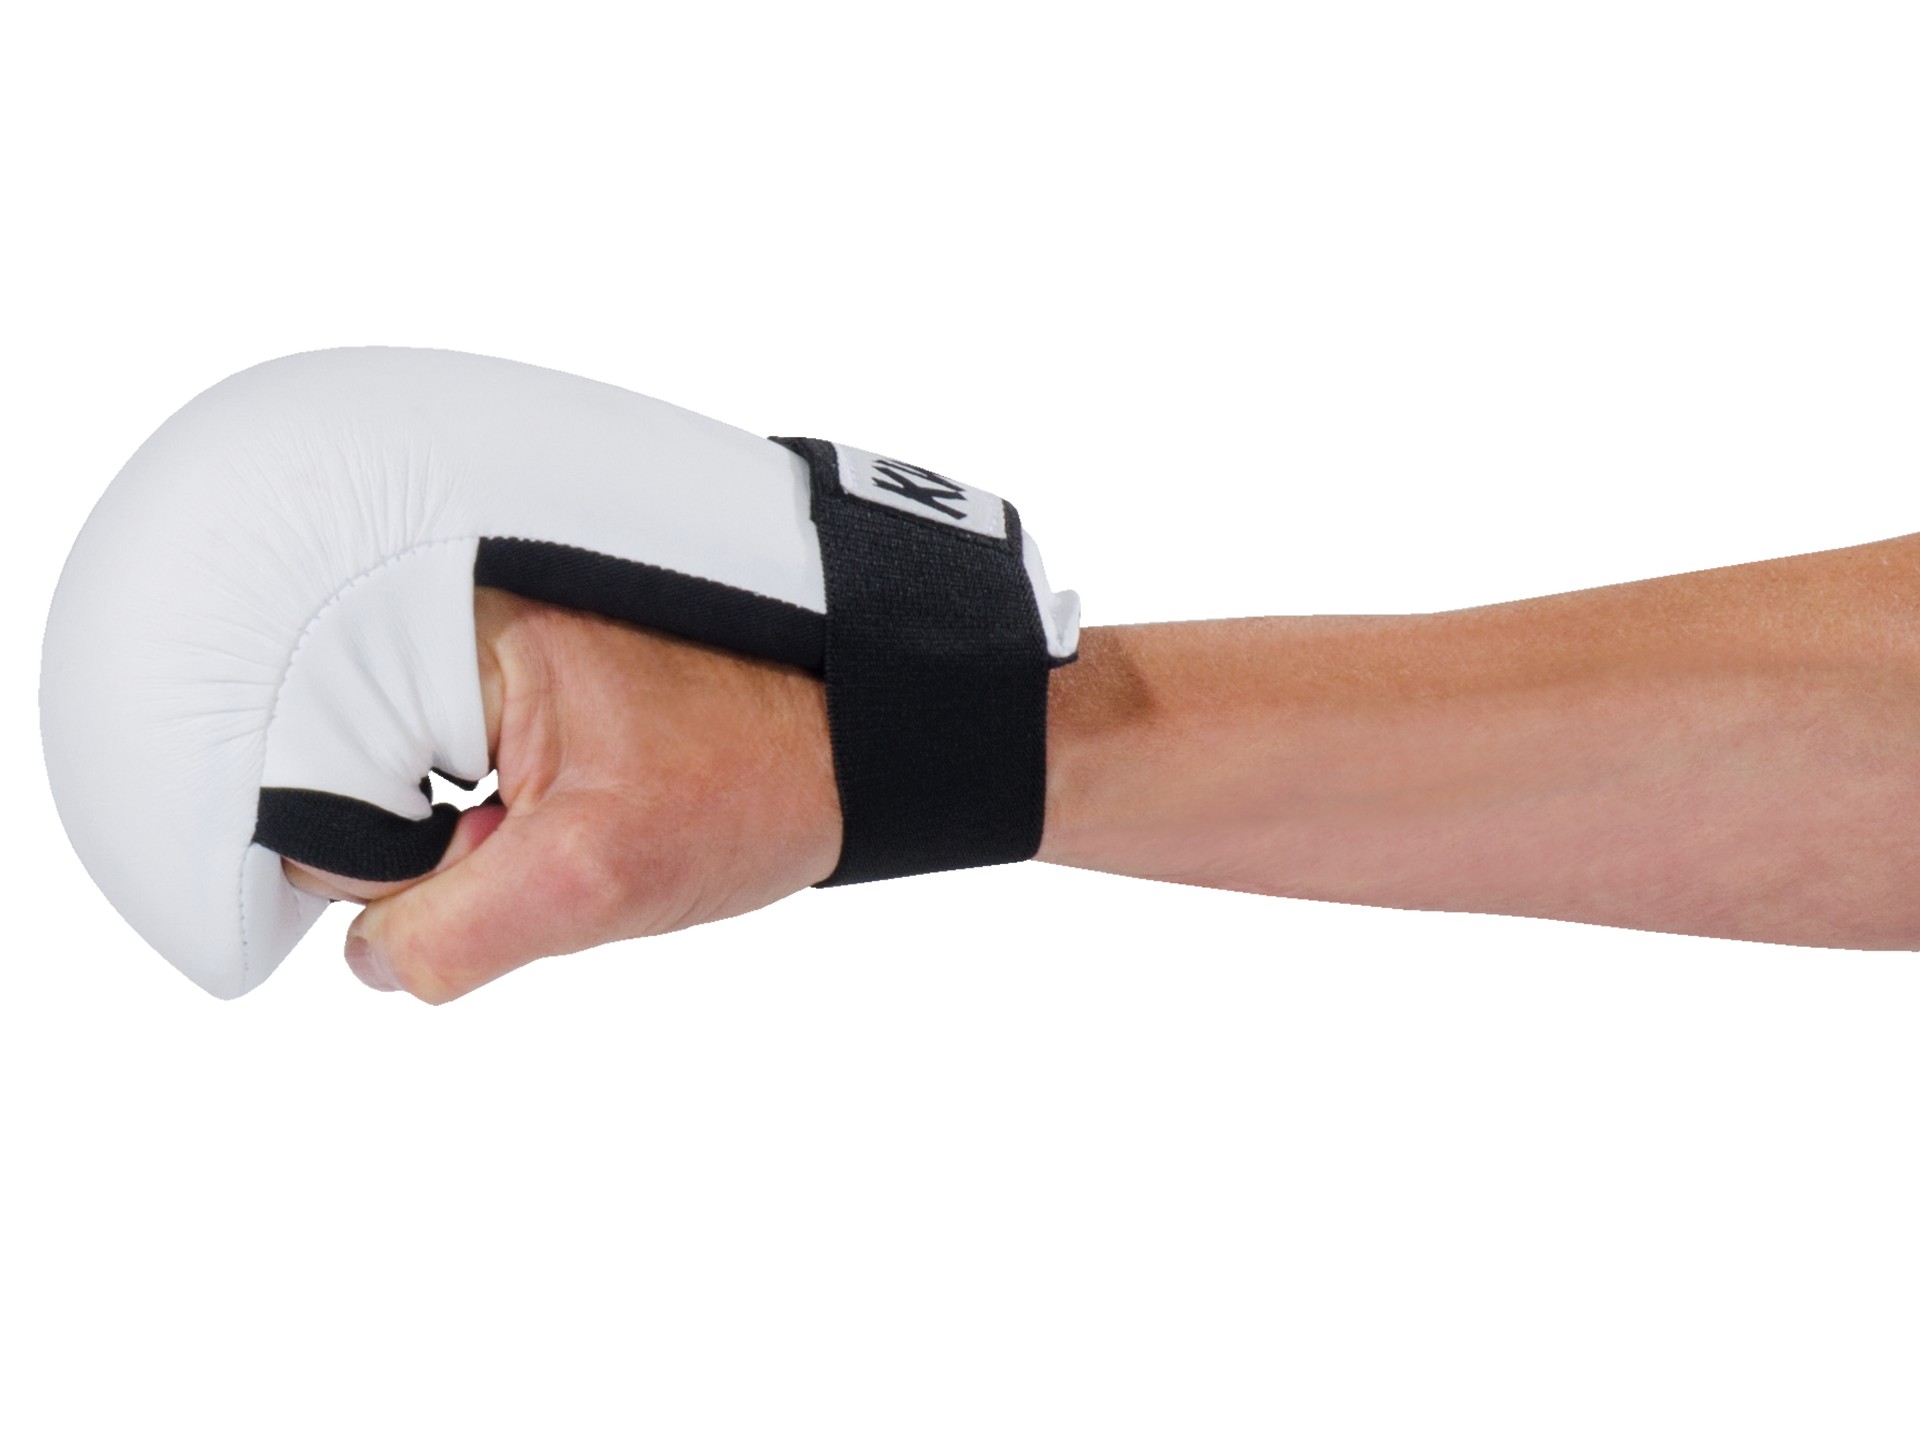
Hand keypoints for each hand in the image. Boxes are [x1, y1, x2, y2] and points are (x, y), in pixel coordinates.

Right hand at [283, 586, 842, 1000]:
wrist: (849, 737)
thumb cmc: (747, 779)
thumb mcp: (593, 879)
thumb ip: (453, 933)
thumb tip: (370, 960)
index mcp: (451, 620)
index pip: (316, 785)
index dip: (399, 867)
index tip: (495, 855)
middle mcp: (449, 606)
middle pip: (348, 782)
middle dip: (435, 847)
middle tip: (544, 834)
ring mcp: (476, 635)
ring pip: (396, 786)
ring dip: (468, 838)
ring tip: (570, 811)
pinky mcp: (501, 665)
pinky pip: (441, 766)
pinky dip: (489, 813)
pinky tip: (564, 805)